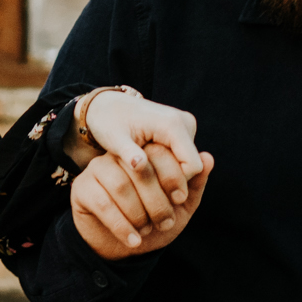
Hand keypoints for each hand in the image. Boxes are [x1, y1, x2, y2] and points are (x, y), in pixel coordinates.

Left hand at [71, 91, 202, 197]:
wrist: (109, 105)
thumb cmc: (108, 122)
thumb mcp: (114, 140)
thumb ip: (128, 153)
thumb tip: (139, 164)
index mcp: (172, 124)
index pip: (192, 166)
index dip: (176, 185)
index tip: (153, 196)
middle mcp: (185, 122)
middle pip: (192, 166)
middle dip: (173, 183)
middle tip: (147, 194)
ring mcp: (185, 126)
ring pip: (189, 164)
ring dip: (170, 177)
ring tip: (144, 181)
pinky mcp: (182, 131)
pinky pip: (183, 158)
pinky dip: (169, 169)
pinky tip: (149, 172)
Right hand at [72, 145, 213, 259]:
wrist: (119, 247)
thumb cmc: (153, 222)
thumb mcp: (180, 207)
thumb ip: (194, 184)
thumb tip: (208, 158)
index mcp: (144, 152)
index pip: (159, 151)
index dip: (173, 175)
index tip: (181, 199)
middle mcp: (120, 156)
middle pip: (140, 169)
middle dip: (157, 200)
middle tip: (165, 222)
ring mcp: (98, 169)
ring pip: (121, 185)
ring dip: (138, 213)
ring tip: (147, 230)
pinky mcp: (82, 188)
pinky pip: (103, 202)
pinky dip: (121, 225)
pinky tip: (133, 239)